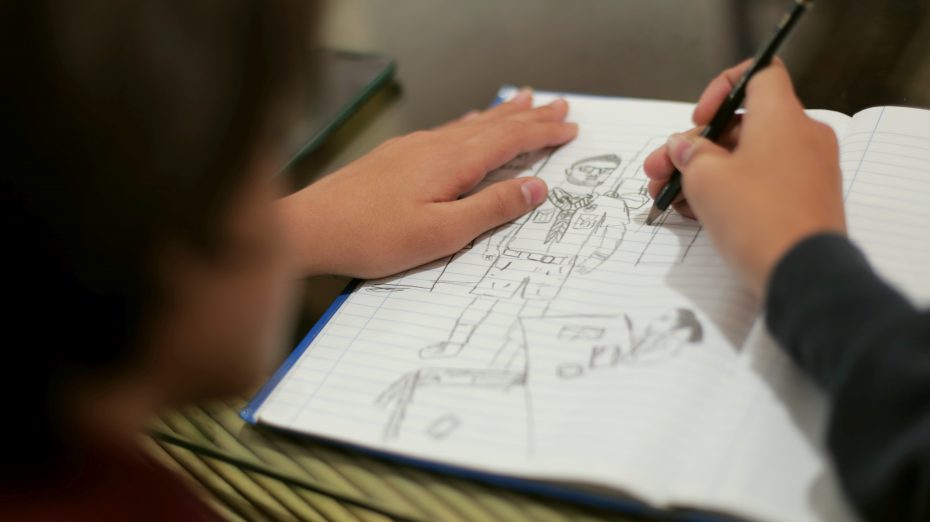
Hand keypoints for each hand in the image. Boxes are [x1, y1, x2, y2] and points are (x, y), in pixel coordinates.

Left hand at [277, 90, 577, 278]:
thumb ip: (491, 209)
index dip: (543, 134)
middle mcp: (434, 146)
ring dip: (502, 114)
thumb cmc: (371, 237)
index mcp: (451, 163)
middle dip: (530, 116)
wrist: (311, 227)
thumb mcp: (442, 234)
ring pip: (469, 124)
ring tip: (524, 100)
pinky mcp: (396, 155)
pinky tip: (468, 123)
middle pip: (493, 125)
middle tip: (560, 105)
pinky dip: (469, 123)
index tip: (570, 128)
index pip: (509, 141)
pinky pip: (446, 130)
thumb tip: (535, 188)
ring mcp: (412, 147)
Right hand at [643, 60, 845, 296]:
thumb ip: (689, 154)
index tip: (699, 120)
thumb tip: (684, 147)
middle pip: (742, 123)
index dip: (720, 89)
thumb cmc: (757, 218)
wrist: (802, 273)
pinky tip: (696, 212)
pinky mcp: (805, 201)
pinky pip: (763, 182)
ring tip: (669, 197)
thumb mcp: (706, 179)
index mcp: (781, 117)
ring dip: (706, 171)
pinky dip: (731, 189)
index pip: (758, 74)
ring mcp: (808, 171)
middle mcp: (802, 136)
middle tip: (659, 169)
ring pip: (748, 157)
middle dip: (695, 145)